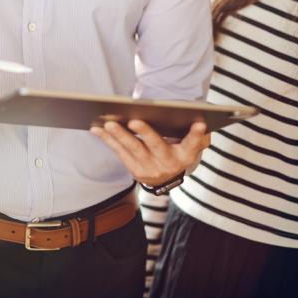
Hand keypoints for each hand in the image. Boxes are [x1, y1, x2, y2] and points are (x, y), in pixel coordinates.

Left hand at [90, 119, 210, 186]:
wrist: (166, 177)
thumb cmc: (178, 150)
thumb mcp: (191, 144)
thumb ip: (197, 135)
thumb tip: (201, 124)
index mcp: (186, 155)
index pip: (193, 144)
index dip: (197, 135)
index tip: (200, 123)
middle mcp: (169, 164)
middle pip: (157, 146)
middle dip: (145, 133)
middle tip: (134, 120)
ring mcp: (150, 169)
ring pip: (133, 150)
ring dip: (120, 136)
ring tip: (108, 123)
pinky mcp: (134, 171)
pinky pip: (120, 153)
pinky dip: (108, 140)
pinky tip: (96, 128)